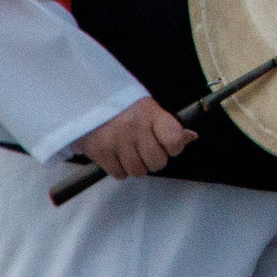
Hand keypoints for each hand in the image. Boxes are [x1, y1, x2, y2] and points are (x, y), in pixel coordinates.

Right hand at [76, 96, 194, 180]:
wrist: (84, 102)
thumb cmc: (122, 107)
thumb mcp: (148, 108)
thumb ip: (170, 125)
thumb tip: (191, 137)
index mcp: (150, 112)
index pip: (174, 140)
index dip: (174, 147)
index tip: (167, 144)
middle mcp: (134, 127)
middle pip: (157, 162)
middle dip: (154, 160)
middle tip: (146, 150)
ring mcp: (116, 141)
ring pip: (139, 171)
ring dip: (137, 166)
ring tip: (131, 152)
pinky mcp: (100, 153)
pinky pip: (120, 174)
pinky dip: (120, 169)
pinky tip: (117, 156)